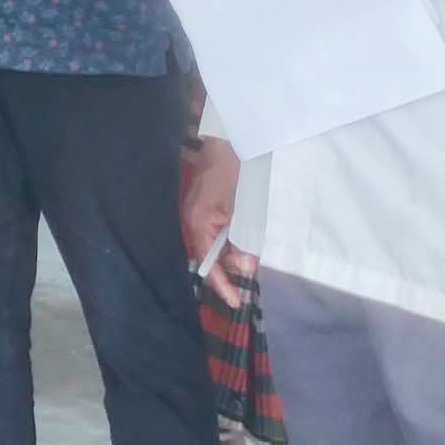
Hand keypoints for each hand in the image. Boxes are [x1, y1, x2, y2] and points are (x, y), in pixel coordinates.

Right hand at [182, 136, 257, 306]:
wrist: (228, 143)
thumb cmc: (234, 173)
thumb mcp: (243, 209)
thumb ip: (244, 239)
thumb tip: (246, 268)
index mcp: (198, 222)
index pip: (206, 262)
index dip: (221, 284)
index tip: (235, 301)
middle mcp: (194, 222)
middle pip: (210, 257)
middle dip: (229, 271)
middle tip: (249, 283)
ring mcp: (199, 216)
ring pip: (216, 247)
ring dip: (233, 256)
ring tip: (251, 263)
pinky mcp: (207, 210)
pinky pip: (218, 235)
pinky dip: (232, 243)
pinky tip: (245, 246)